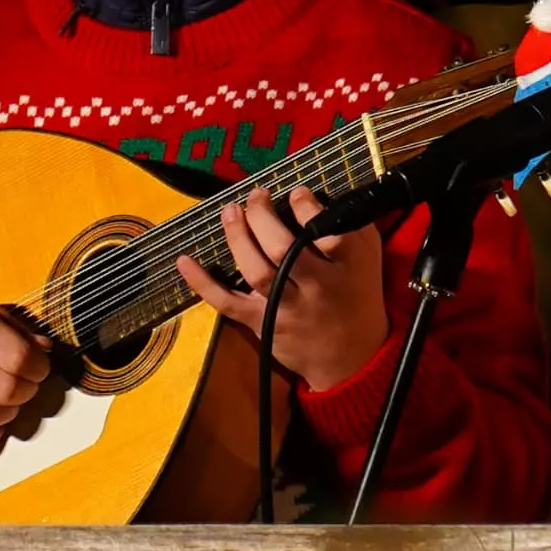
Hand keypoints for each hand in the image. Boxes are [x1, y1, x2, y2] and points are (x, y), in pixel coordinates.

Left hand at [177, 184, 392, 384]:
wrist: (352, 358)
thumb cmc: (356, 296)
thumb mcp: (367, 259)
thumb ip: (349, 226)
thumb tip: (316, 193)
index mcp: (347, 268)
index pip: (327, 233)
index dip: (307, 208)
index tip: (296, 193)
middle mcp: (317, 288)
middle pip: (284, 248)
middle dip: (262, 216)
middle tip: (256, 196)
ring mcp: (287, 307)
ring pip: (256, 271)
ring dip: (237, 237)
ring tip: (230, 212)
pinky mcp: (263, 323)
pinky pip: (227, 303)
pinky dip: (202, 283)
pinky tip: (184, 260)